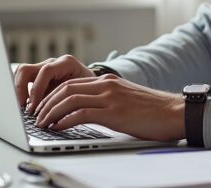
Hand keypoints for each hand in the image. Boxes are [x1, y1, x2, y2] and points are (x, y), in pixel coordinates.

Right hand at [14, 54, 92, 112]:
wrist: (94, 85)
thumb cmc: (91, 89)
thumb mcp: (85, 93)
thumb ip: (72, 99)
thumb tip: (56, 116)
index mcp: (66, 63)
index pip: (45, 71)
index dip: (37, 89)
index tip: (34, 107)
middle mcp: (52, 64)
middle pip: (26, 70)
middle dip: (20, 90)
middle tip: (23, 109)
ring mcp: (43, 69)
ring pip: (21, 74)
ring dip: (18, 92)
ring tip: (22, 110)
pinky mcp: (38, 78)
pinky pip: (23, 82)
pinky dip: (21, 95)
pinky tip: (26, 109)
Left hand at [33, 74, 185, 141]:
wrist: (174, 112)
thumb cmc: (152, 111)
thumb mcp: (125, 99)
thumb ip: (106, 101)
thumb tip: (86, 112)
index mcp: (108, 82)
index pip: (71, 83)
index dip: (52, 95)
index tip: (42, 107)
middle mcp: (107, 86)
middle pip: (66, 88)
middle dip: (46, 102)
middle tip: (36, 116)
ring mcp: (110, 98)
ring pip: (69, 99)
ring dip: (51, 112)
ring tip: (42, 123)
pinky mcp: (114, 112)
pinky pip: (82, 113)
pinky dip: (65, 120)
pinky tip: (58, 128)